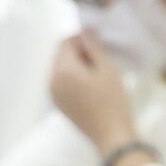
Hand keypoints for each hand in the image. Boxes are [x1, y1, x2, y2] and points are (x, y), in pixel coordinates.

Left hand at [48, 32, 135, 150]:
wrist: (111, 136)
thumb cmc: (114, 102)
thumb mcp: (108, 70)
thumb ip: (94, 47)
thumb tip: (85, 30)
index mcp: (63, 70)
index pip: (65, 42)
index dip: (82, 39)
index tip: (100, 46)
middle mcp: (51, 80)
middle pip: (60, 54)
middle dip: (78, 52)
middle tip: (101, 62)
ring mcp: (52, 93)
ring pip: (60, 68)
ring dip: (76, 65)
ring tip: (97, 76)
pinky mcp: (57, 103)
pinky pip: (61, 81)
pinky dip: (73, 78)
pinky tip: (91, 88)